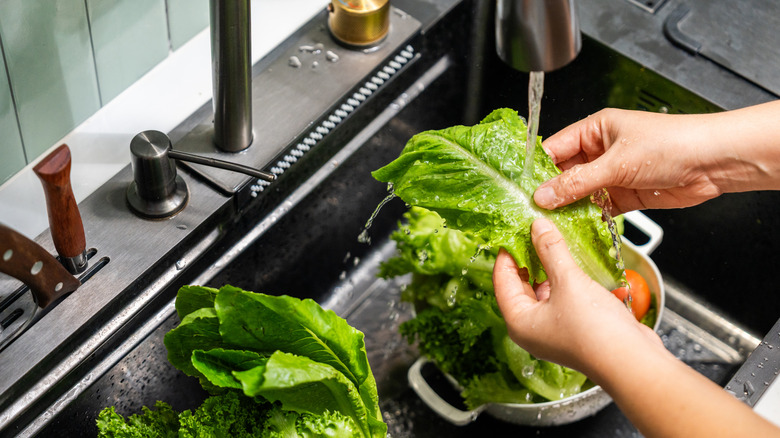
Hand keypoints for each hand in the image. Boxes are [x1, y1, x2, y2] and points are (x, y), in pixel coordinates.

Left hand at [493, 217, 660, 374]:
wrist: (633, 362)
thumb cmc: (594, 329)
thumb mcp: (568, 281)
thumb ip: (551, 250)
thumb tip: (537, 226)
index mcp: (519, 322)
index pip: (502, 281)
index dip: (508, 254)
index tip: (515, 232)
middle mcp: (533, 330)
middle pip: (524, 286)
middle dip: (532, 260)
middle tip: (537, 234)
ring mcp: (556, 332)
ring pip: (549, 292)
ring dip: (556, 270)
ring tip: (560, 245)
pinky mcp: (578, 330)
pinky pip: (569, 300)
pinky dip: (575, 283)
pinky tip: (585, 267)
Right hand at [533, 108, 729, 214]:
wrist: (714, 162)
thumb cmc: (672, 143)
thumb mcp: (617, 163)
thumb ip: (577, 183)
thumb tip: (544, 195)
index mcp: (596, 130)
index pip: (555, 148)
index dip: (537, 167)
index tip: (520, 187)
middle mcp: (602, 152)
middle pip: (565, 174)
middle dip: (550, 192)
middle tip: (531, 211)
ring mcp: (614, 175)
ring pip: (581, 194)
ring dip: (569, 208)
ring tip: (550, 223)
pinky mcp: (627, 196)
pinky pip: (599, 209)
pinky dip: (589, 219)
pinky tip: (576, 228)